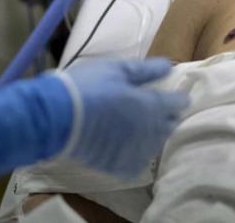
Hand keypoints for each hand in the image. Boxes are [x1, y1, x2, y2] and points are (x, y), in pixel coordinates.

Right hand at [57, 58, 188, 178]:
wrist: (57, 117)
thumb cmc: (89, 87)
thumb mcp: (117, 69)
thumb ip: (147, 70)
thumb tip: (170, 67)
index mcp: (152, 106)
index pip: (178, 103)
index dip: (177, 97)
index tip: (173, 94)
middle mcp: (151, 132)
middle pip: (169, 124)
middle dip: (165, 115)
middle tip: (151, 107)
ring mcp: (137, 152)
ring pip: (155, 143)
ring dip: (152, 133)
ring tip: (136, 123)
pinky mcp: (121, 167)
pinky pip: (138, 160)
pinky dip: (136, 152)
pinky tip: (125, 143)